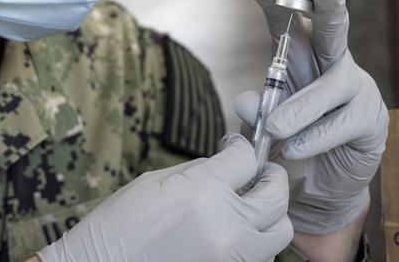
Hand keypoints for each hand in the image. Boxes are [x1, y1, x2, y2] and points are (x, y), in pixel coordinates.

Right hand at [38, 134, 292, 261]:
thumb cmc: (118, 225)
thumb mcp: (155, 182)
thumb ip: (198, 172)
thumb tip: (225, 165)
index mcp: (200, 191)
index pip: (246, 159)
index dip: (241, 147)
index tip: (235, 146)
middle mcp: (224, 224)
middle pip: (276, 193)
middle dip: (270, 176)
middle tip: (259, 171)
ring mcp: (231, 255)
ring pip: (280, 230)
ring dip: (271, 213)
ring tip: (254, 205)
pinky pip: (263, 254)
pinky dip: (258, 239)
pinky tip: (238, 230)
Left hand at [234, 0, 387, 233]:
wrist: (318, 188)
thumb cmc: (287, 142)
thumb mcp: (261, 124)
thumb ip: (254, 110)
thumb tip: (246, 100)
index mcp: (298, 53)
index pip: (285, 19)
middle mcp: (330, 61)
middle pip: (331, 26)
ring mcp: (355, 87)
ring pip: (330, 85)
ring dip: (299, 108)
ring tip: (274, 129)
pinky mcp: (371, 119)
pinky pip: (339, 124)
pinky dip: (312, 139)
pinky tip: (294, 150)